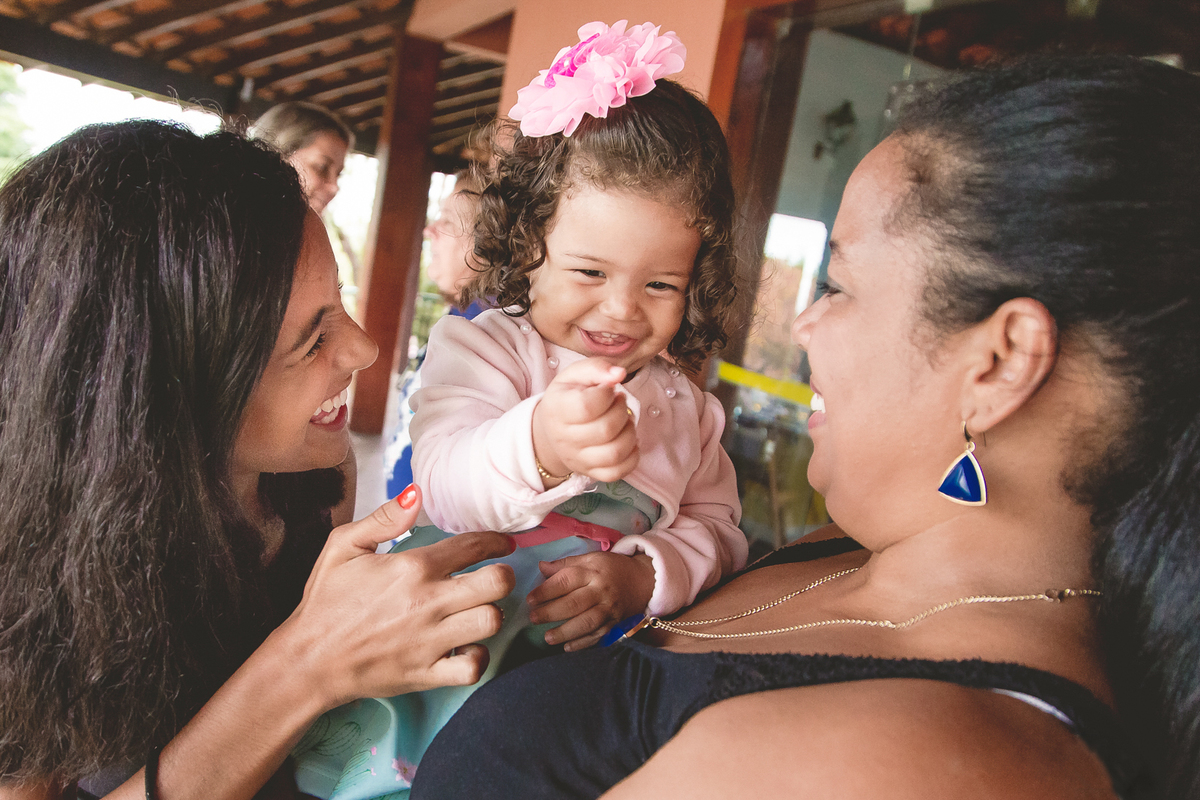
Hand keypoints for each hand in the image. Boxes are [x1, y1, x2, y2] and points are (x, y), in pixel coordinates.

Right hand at [279, 486, 516, 707]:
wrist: (308, 659)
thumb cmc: (325, 601)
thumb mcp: (342, 547)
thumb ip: (383, 519)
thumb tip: (416, 495)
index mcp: (412, 568)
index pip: (473, 547)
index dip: (495, 541)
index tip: (502, 545)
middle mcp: (427, 603)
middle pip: (498, 583)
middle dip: (503, 576)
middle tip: (494, 577)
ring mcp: (430, 641)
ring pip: (491, 622)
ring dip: (491, 614)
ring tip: (477, 610)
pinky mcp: (427, 674)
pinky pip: (474, 667)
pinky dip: (477, 658)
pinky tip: (466, 646)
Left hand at [526, 551, 655, 651]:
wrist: (643, 580)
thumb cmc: (611, 568)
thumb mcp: (591, 559)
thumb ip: (566, 564)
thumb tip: (541, 567)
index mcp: (592, 571)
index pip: (566, 580)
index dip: (546, 591)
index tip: (530, 599)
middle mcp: (601, 591)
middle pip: (574, 603)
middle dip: (551, 612)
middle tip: (533, 618)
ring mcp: (609, 609)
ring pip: (586, 623)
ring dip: (565, 632)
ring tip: (547, 638)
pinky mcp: (615, 623)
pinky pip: (598, 636)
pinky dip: (582, 643)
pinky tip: (567, 648)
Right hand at [532, 358, 638, 483]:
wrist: (553, 429)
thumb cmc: (569, 397)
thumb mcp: (576, 375)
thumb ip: (597, 368)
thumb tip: (619, 374)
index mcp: (557, 409)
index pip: (587, 406)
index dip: (607, 394)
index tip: (609, 389)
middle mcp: (564, 439)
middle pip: (605, 430)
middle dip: (622, 411)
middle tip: (619, 402)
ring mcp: (577, 459)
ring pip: (614, 453)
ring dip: (629, 433)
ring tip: (625, 421)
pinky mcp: (591, 473)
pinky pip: (617, 472)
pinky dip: (631, 456)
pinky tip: (628, 440)